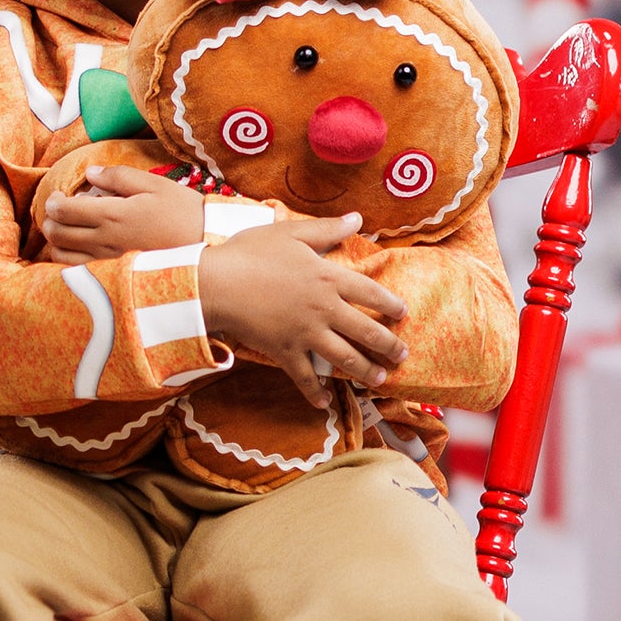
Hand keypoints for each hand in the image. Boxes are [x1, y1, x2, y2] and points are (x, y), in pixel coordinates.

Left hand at [42, 163, 210, 263]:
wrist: (207, 256)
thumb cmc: (184, 215)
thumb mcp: (155, 185)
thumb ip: (119, 177)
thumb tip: (90, 173)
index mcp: (112, 215)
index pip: (63, 211)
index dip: (52, 201)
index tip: (58, 196)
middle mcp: (104, 242)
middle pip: (57, 234)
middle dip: (50, 220)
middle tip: (58, 212)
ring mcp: (107, 264)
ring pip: (62, 257)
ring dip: (57, 242)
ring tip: (67, 231)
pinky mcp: (115, 279)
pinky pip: (78, 273)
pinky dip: (69, 262)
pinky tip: (80, 252)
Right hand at [207, 211, 408, 402]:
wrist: (217, 284)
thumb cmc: (251, 253)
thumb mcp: (291, 232)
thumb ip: (327, 228)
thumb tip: (357, 217)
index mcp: (328, 278)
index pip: (370, 292)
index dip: (390, 304)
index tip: (403, 314)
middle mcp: (324, 309)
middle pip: (366, 331)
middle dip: (389, 345)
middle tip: (402, 355)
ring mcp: (305, 334)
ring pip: (344, 358)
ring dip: (365, 371)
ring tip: (380, 379)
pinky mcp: (284, 352)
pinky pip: (304, 377)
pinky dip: (315, 392)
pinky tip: (325, 402)